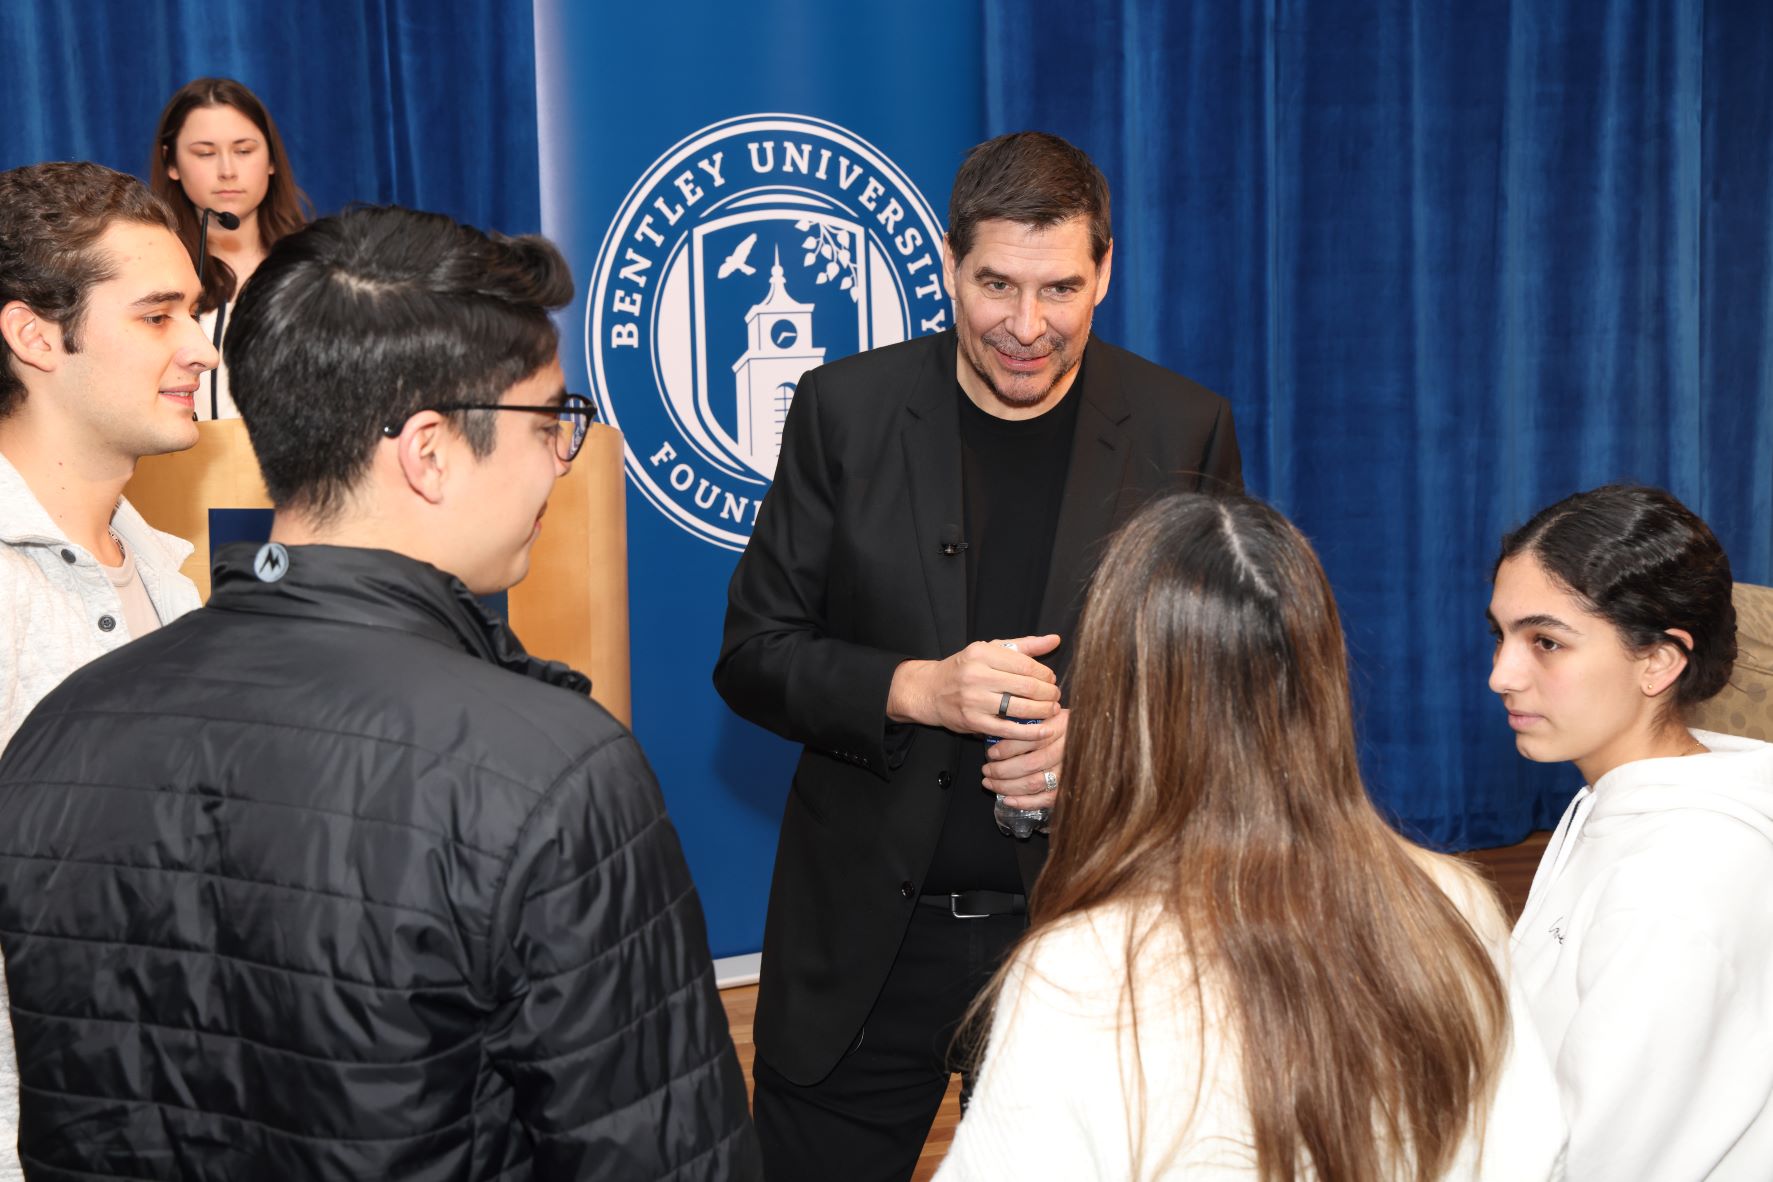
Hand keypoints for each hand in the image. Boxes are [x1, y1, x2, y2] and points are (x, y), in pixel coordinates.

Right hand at [886, 634, 1061, 738]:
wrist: (930, 690)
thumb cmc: (964, 669)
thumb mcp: (990, 650)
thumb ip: (1024, 646)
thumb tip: (1054, 639)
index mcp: (981, 653)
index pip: (1025, 664)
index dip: (1045, 674)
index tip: (1051, 679)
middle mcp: (976, 675)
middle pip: (1025, 686)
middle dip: (1048, 693)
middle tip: (1055, 696)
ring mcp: (974, 700)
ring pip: (1019, 708)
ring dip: (1043, 711)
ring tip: (1052, 710)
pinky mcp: (973, 721)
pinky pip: (1008, 729)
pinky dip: (1029, 733)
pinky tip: (1043, 731)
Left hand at [984, 706, 1065, 809]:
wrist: (1089, 740)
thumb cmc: (1061, 726)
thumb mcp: (1048, 714)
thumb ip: (1029, 722)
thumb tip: (998, 732)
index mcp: (1062, 726)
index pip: (1031, 739)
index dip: (1007, 748)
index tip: (991, 753)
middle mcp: (1068, 749)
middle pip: (1030, 764)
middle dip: (1002, 770)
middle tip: (986, 770)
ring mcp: (1069, 771)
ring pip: (1034, 783)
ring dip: (1007, 786)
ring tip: (990, 783)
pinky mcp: (1068, 788)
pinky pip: (1046, 799)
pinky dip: (1024, 802)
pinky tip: (1007, 800)